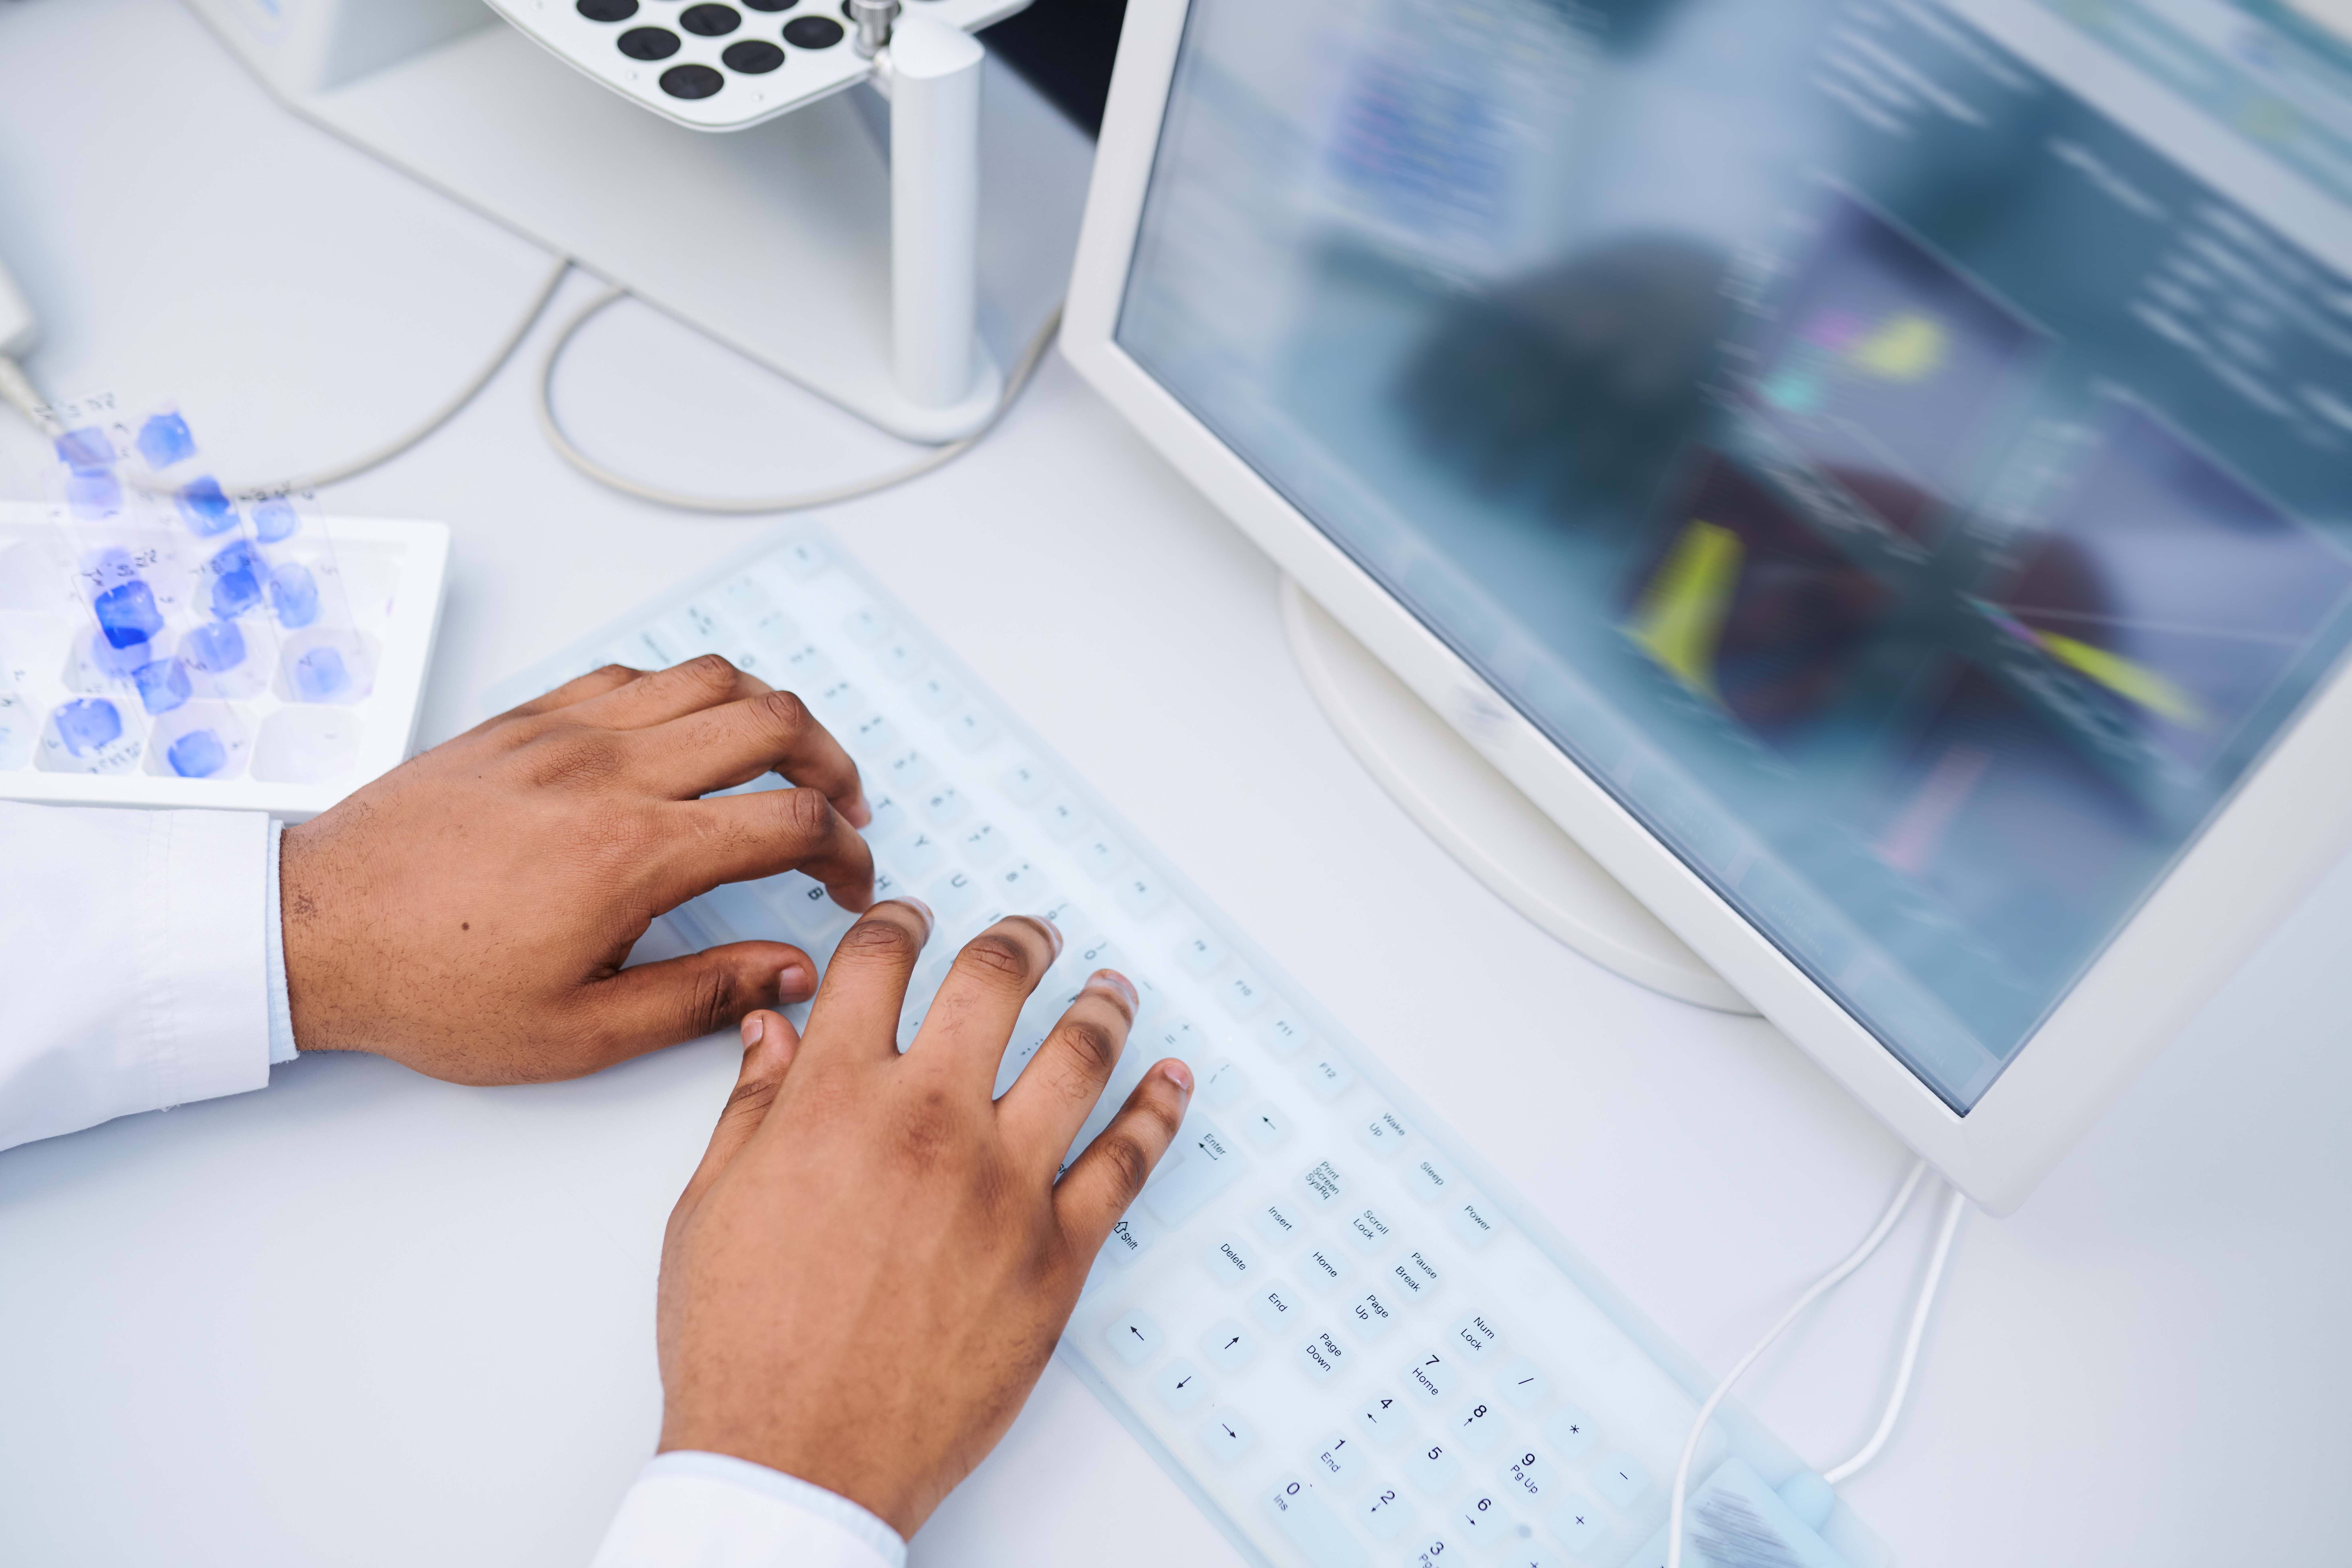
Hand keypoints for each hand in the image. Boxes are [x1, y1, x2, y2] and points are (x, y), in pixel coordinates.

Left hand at [279, 655, 875, 1083]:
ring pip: (710, 677)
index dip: (845, 853)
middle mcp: (610, 773)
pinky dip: (688, 692)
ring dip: (772, 713)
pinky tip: (691, 736)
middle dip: (833, 764)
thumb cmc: (433, 989)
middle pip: (771, 721)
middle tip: (844, 811)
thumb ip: (703, 998)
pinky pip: (634, 674)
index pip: (789, 823)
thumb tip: (793, 970)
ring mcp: (565, 732)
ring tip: (788, 761)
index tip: (850, 883)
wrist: (313, 932)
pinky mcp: (525, 719)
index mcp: (633, 855)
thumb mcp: (578, 1033)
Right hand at [655, 901, 1192, 1536]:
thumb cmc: (743, 1346)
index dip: (897, 925)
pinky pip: (1127, 1161)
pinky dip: (1158, 1110)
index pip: (877, 964)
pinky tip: (1171, 1079)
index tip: (913, 919)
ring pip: (1077, 1056)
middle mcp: (927, 1124)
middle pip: (993, 982)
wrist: (794, 1459)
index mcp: (835, 1103)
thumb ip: (752, 1108)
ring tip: (1110, 986)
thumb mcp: (710, 1209)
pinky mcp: (1056, 1253)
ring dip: (1099, 1006)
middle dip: (1018, 941)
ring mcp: (1002, 1186)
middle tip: (1034, 932)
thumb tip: (773, 1030)